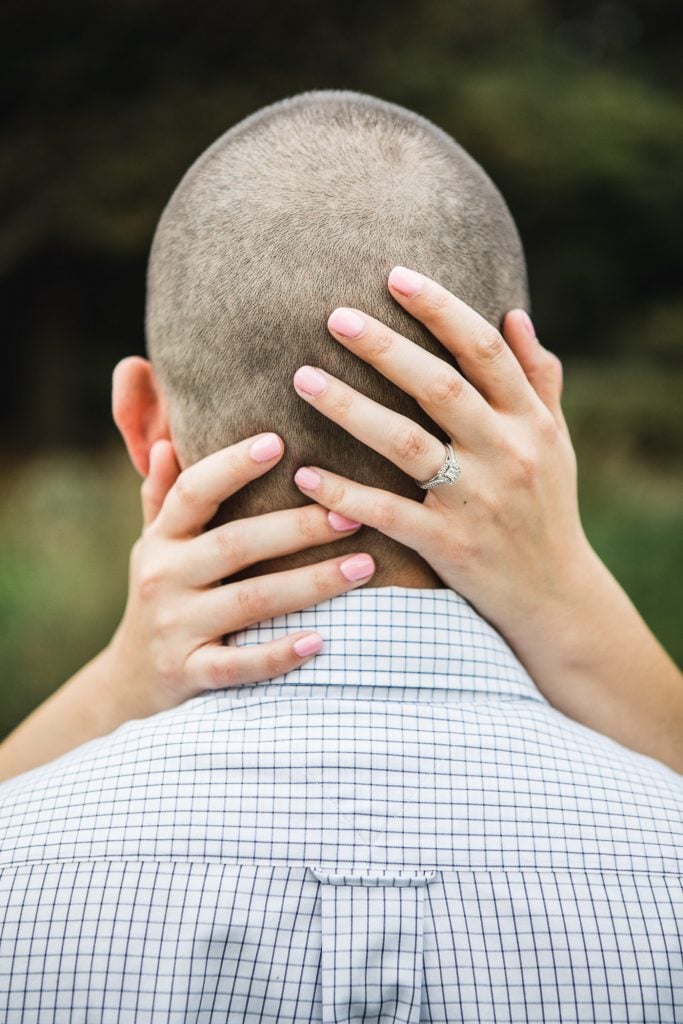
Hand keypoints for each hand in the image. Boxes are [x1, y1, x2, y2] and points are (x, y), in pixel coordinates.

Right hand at [0, 430, 374, 780]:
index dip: (231, 466)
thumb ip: (163, 497)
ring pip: (250, 602)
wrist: (131, 681)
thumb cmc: (162, 596)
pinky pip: (239, 665)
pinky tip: (321, 640)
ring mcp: (175, 628)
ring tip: (363, 566)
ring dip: (311, 583)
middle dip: (298, 528)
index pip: (193, 493)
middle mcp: (163, 578)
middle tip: (353, 514)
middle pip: (235, 544)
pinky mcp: (189, 672)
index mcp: (161, 539)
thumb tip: (165, 446)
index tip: (278, 442)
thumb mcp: (154, 546)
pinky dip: (278, 654)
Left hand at [290, 267, 682, 770]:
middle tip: (334, 316)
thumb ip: (538, 379)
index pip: (484, 349)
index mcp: (530, 420)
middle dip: (385, 347)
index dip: (440, 307)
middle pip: (439, 386)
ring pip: (406, 443)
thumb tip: (516, 314)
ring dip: (351, 408)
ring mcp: (477, 500)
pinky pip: (388, 513)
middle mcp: (507, 452)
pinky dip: (345, 494)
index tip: (394, 275)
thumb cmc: (548, 509)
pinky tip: (304, 475)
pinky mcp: (449, 545)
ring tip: (302, 379)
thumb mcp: (557, 442)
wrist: (555, 595)